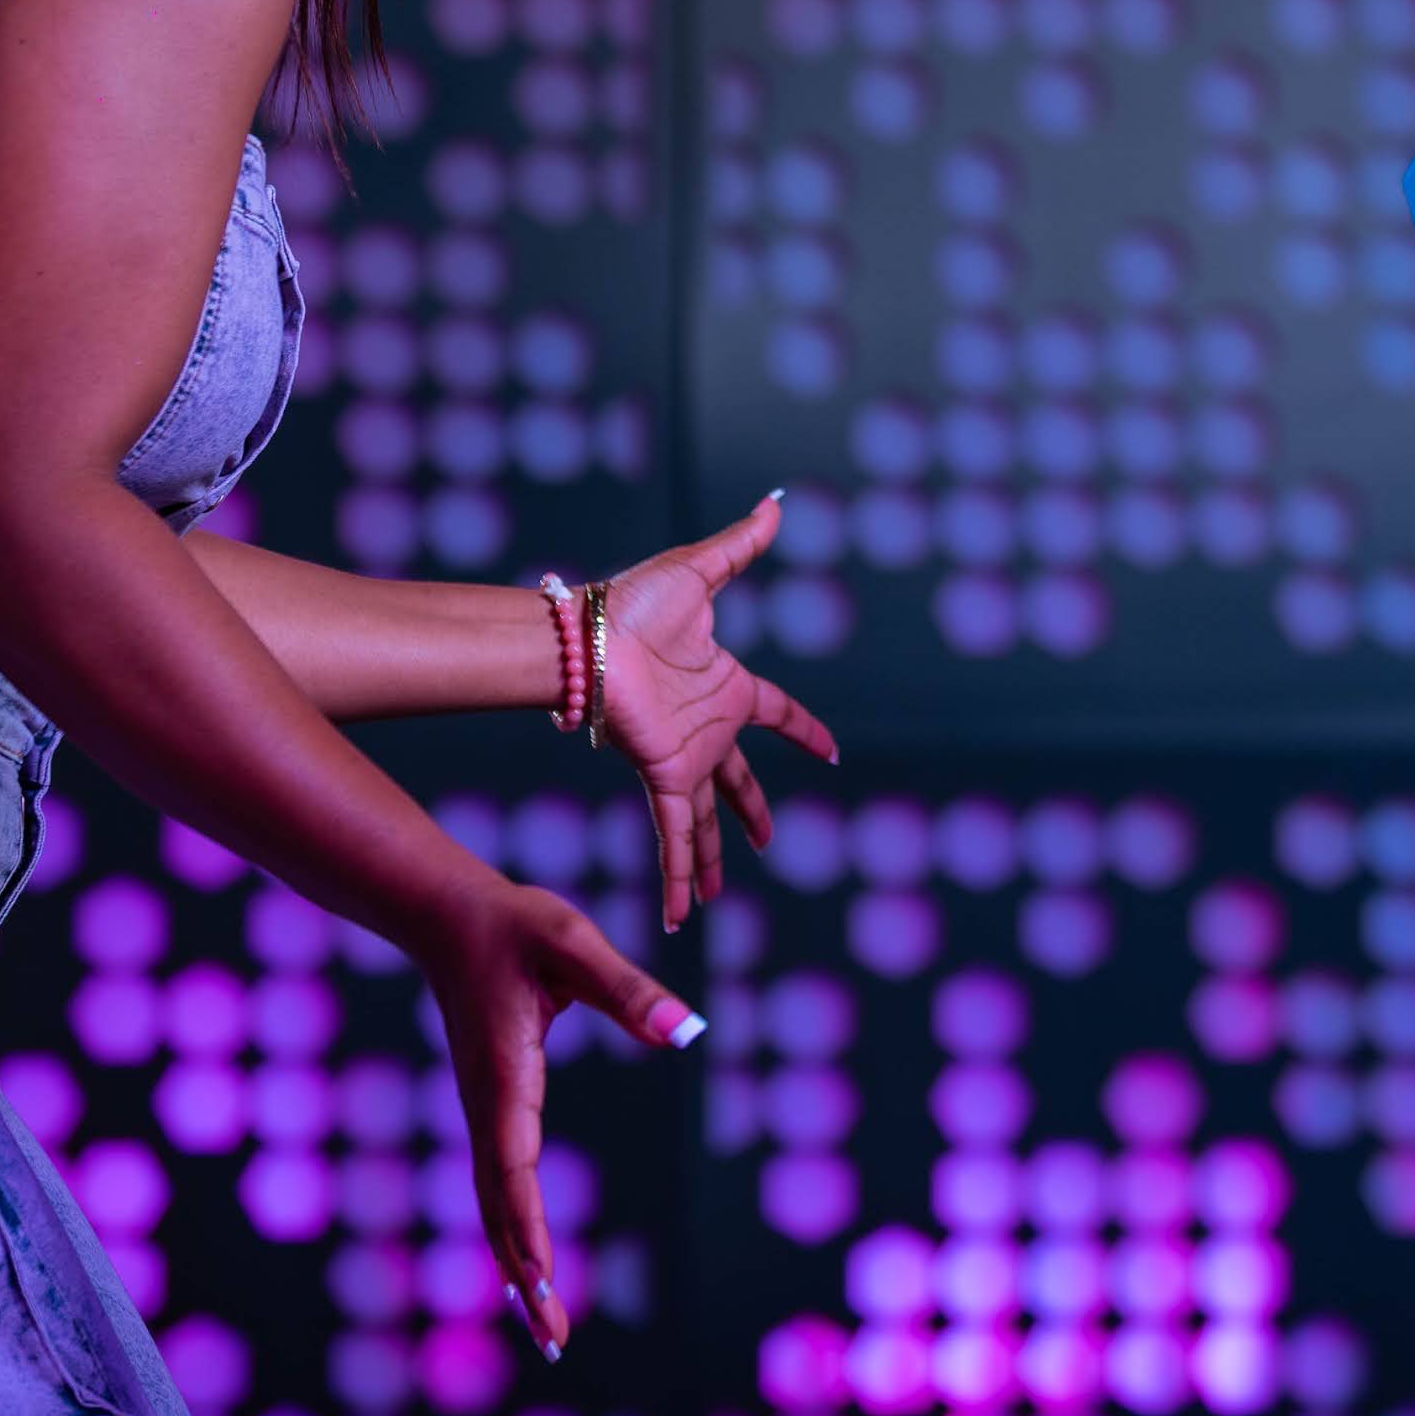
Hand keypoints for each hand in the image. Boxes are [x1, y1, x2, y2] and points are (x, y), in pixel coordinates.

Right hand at [403, 868, 693, 1361]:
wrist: (450, 915)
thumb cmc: (515, 926)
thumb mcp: (573, 945)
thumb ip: (628, 989)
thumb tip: (686, 1031)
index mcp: (506, 1079)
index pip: (513, 1169)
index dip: (528, 1229)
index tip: (543, 1284)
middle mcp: (488, 1106)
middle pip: (500, 1208)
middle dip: (525, 1275)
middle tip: (555, 1341)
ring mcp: (485, 1110)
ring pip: (495, 1202)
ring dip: (517, 1263)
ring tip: (543, 1326)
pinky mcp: (492, 1105)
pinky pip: (498, 1181)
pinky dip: (512, 1228)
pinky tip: (527, 1262)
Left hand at [598, 494, 842, 928]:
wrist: (587, 638)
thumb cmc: (634, 603)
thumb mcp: (700, 572)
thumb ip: (741, 545)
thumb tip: (776, 503)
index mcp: (724, 685)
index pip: (776, 712)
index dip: (802, 728)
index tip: (828, 749)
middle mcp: (705, 729)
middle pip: (737, 781)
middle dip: (748, 813)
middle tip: (762, 843)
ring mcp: (684, 758)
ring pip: (705, 822)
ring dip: (707, 862)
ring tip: (708, 900)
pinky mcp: (662, 776)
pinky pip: (677, 834)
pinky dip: (677, 873)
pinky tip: (680, 912)